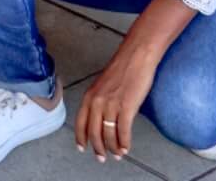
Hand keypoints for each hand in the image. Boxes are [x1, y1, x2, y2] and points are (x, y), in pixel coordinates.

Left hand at [76, 43, 158, 160]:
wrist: (135, 58)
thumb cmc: (122, 70)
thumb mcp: (103, 86)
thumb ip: (99, 100)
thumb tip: (101, 117)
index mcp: (89, 96)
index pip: (80, 121)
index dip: (80, 137)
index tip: (82, 148)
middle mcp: (97, 101)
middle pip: (93, 132)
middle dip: (98, 148)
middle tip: (102, 158)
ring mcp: (111, 104)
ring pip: (108, 134)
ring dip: (113, 148)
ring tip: (118, 155)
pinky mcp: (127, 107)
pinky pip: (123, 131)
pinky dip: (124, 143)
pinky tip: (126, 148)